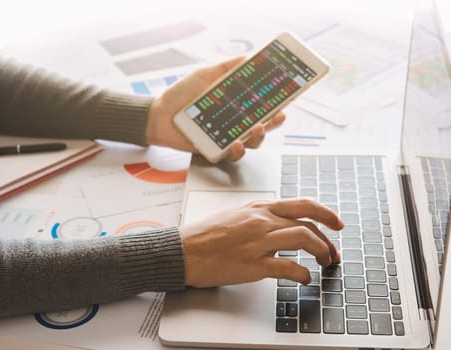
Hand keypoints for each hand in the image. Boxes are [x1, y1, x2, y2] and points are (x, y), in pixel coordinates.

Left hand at [145, 57, 285, 160]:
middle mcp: (234, 124)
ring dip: (258, 137)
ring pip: (251, 143)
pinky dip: (236, 151)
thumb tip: (247, 57)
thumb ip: (225, 68)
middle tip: (277, 116)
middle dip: (274, 123)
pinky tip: (236, 144)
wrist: (158, 114)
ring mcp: (225, 138)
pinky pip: (229, 155)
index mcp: (236, 106)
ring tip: (257, 128)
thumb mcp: (204, 75)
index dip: (276, 105)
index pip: (262, 107)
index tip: (288, 99)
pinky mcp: (213, 151)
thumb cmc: (180, 96)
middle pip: (263, 127)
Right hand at [181, 198, 343, 286]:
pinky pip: (288, 266)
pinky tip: (305, 278)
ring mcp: (258, 241)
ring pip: (303, 238)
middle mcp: (261, 221)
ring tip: (325, 263)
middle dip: (328, 236)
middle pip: (307, 222)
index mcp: (257, 208)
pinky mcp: (253, 264)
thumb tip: (276, 222)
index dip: (324, 212)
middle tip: (335, 250)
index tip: (335, 222)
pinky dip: (303, 273)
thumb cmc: (203, 235)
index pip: (301, 205)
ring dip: (321, 251)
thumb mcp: (234, 215)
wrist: (183, 250)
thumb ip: (257, 217)